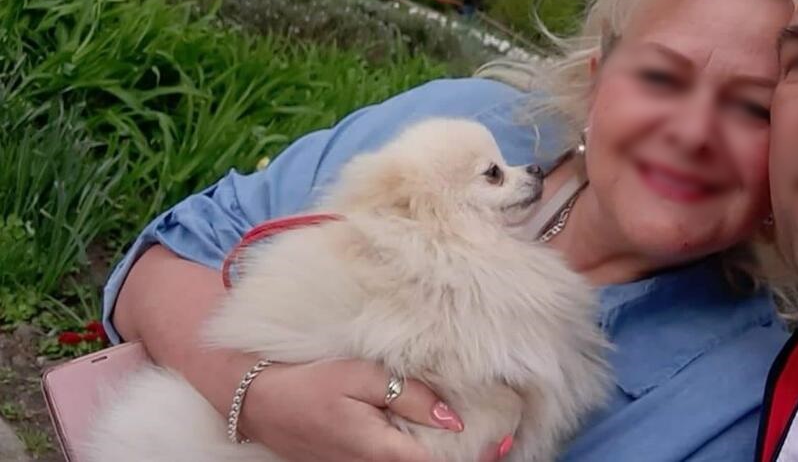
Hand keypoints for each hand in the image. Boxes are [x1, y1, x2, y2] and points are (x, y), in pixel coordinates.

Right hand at [239, 358, 513, 461]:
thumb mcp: (362, 377)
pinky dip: (419, 458)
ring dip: (446, 459)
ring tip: (485, 445)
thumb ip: (409, 395)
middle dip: (468, 460)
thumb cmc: (312, 383)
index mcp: (379, 449)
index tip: (505, 442)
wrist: (260, 402)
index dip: (475, 457)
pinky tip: (439, 445)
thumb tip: (454, 418)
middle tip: (503, 444)